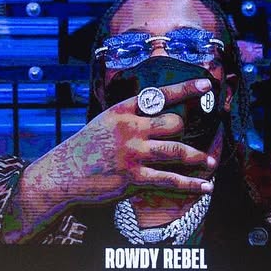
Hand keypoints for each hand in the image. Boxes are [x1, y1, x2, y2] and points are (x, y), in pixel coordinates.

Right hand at [9, 78, 216, 240]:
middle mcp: (130, 129)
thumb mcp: (102, 124)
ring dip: (198, 158)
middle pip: (174, 123)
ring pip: (178, 150)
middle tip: (189, 139)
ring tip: (209, 161)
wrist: (60, 176)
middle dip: (184, 132)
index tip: (205, 84)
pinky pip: (170, 180)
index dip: (184, 89)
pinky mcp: (134, 178)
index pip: (158, 95)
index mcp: (121, 112)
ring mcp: (133, 154)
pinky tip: (205, 185)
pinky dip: (192, 184)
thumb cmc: (82, 151)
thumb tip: (152, 119)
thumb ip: (127, 120)